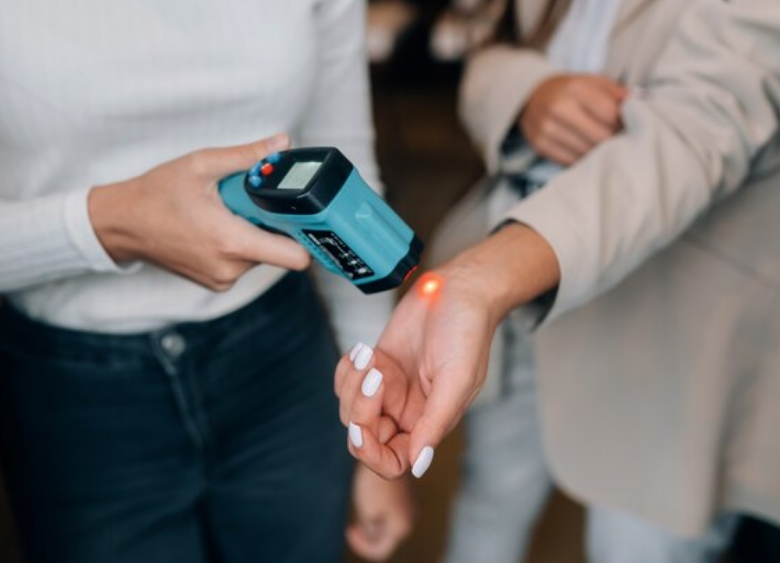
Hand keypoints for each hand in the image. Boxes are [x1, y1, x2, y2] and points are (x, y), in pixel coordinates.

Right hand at [88, 133, 309, 290]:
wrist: (121, 225)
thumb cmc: (156, 195)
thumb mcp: (201, 165)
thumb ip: (247, 156)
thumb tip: (281, 144)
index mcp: (232, 242)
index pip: (295, 257)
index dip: (305, 236)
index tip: (302, 216)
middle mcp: (230, 268)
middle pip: (279, 251)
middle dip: (273, 225)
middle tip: (249, 203)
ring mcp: (222, 279)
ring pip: (261, 256)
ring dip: (253, 232)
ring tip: (225, 212)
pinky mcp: (216, 283)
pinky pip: (242, 262)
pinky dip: (238, 244)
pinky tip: (217, 226)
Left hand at [336, 224, 559, 478]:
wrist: (459, 290)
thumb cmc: (467, 332)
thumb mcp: (457, 380)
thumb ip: (435, 423)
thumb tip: (418, 466)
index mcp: (428, 422)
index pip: (392, 460)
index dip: (372, 453)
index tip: (363, 428)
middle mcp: (407, 410)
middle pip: (365, 435)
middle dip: (360, 409)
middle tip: (374, 373)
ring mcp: (389, 388)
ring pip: (351, 406)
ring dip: (353, 382)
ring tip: (371, 355)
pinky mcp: (376, 364)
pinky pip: (346, 381)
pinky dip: (347, 368)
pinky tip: (364, 350)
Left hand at [347, 464, 413, 560]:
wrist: (387, 451)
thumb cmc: (376, 484)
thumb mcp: (368, 512)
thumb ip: (369, 529)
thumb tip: (370, 532)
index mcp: (401, 527)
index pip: (380, 550)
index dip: (361, 545)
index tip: (349, 531)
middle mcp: (410, 517)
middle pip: (384, 537)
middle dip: (368, 531)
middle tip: (354, 521)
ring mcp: (409, 505)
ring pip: (387, 522)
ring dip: (372, 519)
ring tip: (361, 504)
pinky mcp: (404, 494)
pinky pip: (389, 510)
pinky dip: (377, 508)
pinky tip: (368, 495)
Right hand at [520, 74, 627, 165]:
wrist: (530, 97)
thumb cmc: (570, 90)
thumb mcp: (593, 81)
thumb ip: (618, 92)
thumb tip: (642, 104)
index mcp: (575, 88)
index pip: (610, 114)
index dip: (625, 123)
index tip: (629, 126)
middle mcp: (558, 108)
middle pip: (600, 136)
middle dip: (614, 140)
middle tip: (621, 140)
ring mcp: (547, 129)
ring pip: (586, 151)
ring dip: (601, 152)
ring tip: (606, 147)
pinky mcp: (540, 146)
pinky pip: (571, 161)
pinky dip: (584, 159)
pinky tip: (589, 152)